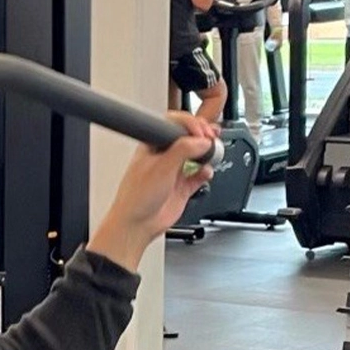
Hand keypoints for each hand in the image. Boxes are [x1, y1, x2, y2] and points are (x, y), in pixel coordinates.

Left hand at [92, 113, 220, 269]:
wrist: (137, 225)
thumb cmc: (136, 197)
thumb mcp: (161, 167)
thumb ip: (183, 150)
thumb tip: (202, 141)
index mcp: (153, 145)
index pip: (174, 124)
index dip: (190, 124)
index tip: (201, 131)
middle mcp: (164, 156)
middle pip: (188, 138)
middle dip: (202, 135)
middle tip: (211, 138)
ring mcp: (173, 171)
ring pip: (196, 155)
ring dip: (207, 152)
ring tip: (213, 152)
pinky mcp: (182, 187)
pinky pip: (199, 176)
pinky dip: (206, 172)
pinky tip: (207, 172)